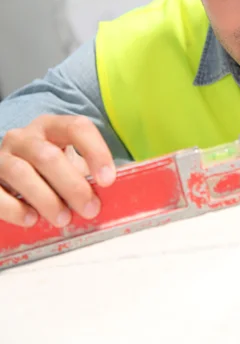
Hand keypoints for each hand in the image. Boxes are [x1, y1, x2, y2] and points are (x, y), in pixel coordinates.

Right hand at [0, 115, 115, 227]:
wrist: (9, 170)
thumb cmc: (49, 170)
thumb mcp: (71, 163)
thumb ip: (90, 173)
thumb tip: (122, 192)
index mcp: (52, 126)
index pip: (77, 127)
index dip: (95, 151)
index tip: (109, 180)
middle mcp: (25, 136)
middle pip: (48, 155)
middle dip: (72, 185)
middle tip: (90, 209)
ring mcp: (2, 156)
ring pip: (21, 172)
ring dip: (45, 198)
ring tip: (63, 218)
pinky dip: (13, 208)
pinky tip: (31, 219)